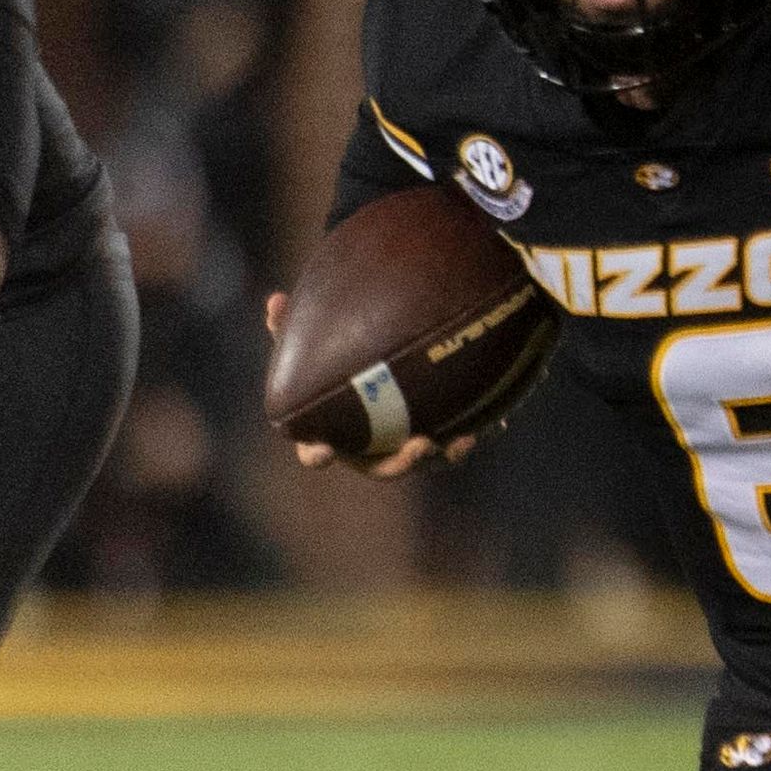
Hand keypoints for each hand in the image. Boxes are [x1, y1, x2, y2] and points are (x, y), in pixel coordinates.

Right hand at [265, 291, 473, 475]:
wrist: (383, 371)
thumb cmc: (337, 361)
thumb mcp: (313, 344)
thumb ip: (290, 329)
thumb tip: (275, 300)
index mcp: (331, 436)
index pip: (316, 452)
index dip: (317, 454)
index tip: (321, 452)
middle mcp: (368, 452)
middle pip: (383, 470)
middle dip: (401, 463)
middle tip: (421, 444)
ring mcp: (403, 452)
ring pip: (425, 464)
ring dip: (443, 456)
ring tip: (460, 439)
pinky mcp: (436, 446)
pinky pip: (455, 447)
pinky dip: (471, 436)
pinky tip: (495, 423)